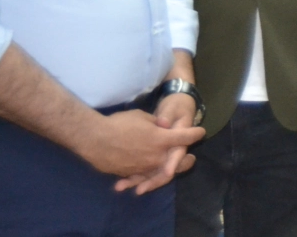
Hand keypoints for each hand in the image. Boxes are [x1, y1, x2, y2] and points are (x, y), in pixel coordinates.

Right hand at [83, 109, 203, 184]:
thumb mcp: (142, 116)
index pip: (185, 137)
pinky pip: (142, 177)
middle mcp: (156, 156)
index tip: (201, 132)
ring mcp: (143, 167)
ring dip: (168, 172)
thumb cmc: (120, 123)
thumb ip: (156, 122)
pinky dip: (146, 178)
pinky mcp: (130, 174)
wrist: (94, 139)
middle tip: (191, 159)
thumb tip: (164, 125)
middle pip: (177, 161)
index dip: (195, 134)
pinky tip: (146, 179)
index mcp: (162, 139)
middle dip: (186, 160)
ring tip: (172, 171)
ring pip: (160, 173)